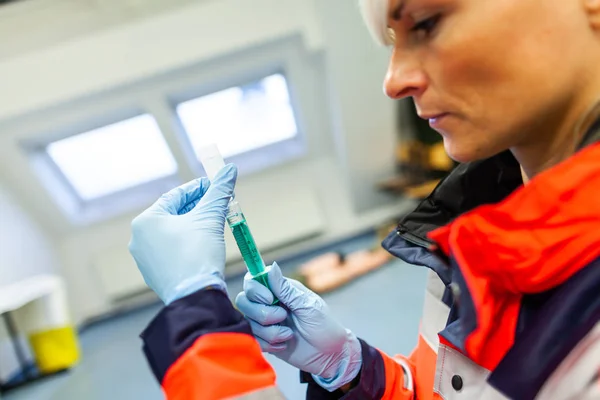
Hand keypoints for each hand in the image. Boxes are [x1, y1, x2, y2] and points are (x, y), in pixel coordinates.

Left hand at [129, 164, 236, 304]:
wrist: (194, 296)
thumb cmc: (198, 254)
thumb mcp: (211, 218)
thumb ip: (219, 191)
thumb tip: (229, 169)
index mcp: (146, 220)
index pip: (176, 196)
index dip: (200, 188)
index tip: (216, 185)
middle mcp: (139, 238)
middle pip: (174, 214)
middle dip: (198, 207)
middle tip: (219, 204)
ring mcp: (144, 258)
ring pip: (173, 233)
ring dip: (194, 225)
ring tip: (215, 223)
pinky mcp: (154, 274)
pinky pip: (171, 250)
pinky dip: (187, 243)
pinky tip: (204, 244)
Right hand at [235, 262, 361, 390]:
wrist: (330, 355)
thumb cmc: (324, 326)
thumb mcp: (308, 306)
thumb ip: (286, 289)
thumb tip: (272, 266)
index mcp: (280, 290)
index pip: (252, 280)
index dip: (255, 289)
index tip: (269, 299)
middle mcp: (268, 303)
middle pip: (243, 301)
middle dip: (262, 313)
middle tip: (283, 317)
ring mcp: (265, 322)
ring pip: (249, 322)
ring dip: (270, 331)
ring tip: (289, 334)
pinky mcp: (264, 339)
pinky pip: (253, 340)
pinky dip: (269, 344)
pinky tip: (285, 344)